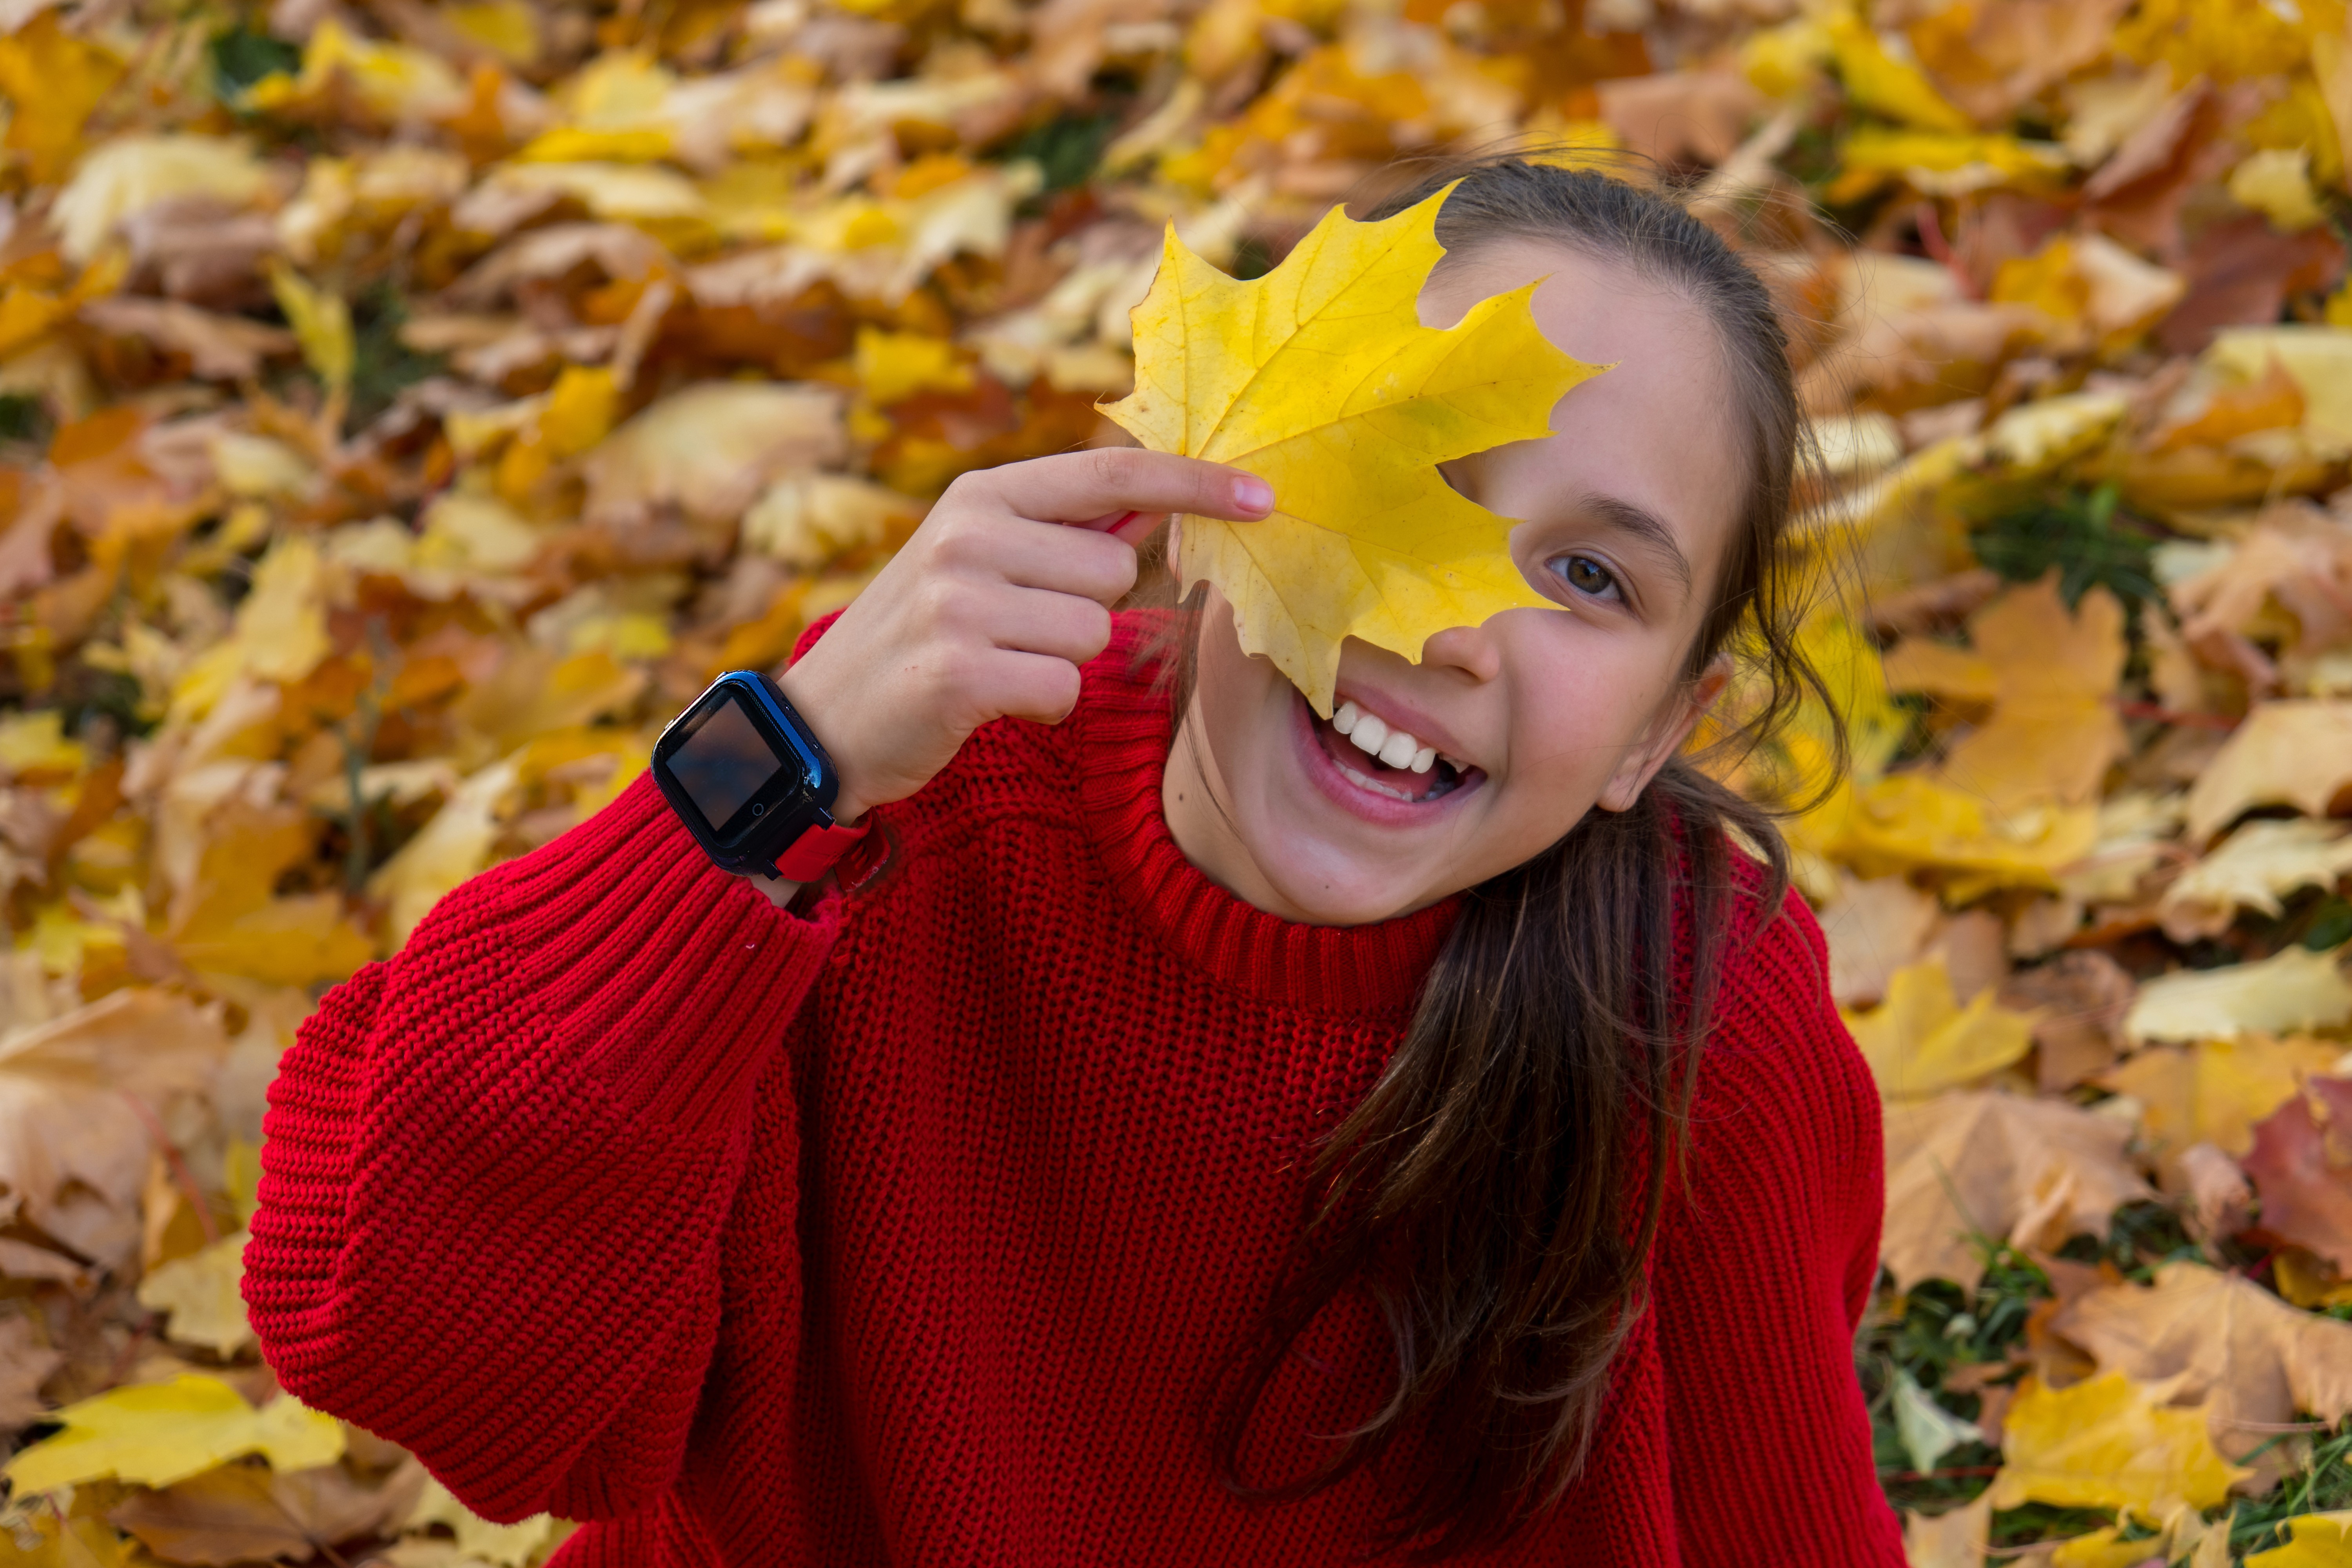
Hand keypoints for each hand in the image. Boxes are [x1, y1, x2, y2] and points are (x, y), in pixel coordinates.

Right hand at [778, 447, 1273, 829]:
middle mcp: (968, 536)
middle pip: (1113, 570)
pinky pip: (1061, 686)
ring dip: (1059, 662)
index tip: (1263, 495)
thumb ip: (1062, 529)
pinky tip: (989, 700)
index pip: (1111, 472)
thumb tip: (1165, 501)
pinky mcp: (958, 673)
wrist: (823, 722)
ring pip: (1091, 632)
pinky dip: (1040, 705)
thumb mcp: (977, 557)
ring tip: (998, 663)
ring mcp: (958, 603)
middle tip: (1017, 629)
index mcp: (980, 495)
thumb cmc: (922, 636)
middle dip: (1085, 609)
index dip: (1193, 482)